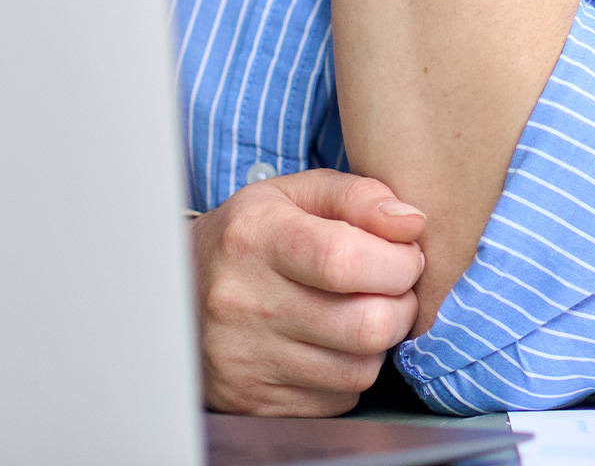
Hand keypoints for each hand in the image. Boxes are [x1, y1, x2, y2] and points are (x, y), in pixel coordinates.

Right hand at [189, 169, 426, 415]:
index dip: (397, 262)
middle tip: (396, 287)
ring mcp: (244, 359)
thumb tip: (413, 223)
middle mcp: (243, 301)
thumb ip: (359, 196)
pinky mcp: (252, 402)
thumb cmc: (255, 234)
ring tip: (365, 310)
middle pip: (363, 325)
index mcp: (256, 236)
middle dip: (402, 306)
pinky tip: (333, 342)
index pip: (344, 260)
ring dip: (380, 342)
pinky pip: (337, 400)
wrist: (181, 291)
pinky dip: (350, 372)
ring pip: (358, 369)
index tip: (408, 255)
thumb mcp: (298, 193)